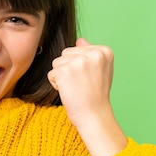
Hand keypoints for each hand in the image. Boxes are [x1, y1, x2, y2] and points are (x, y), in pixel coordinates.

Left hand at [47, 38, 126, 155]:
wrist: (94, 116)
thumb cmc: (96, 95)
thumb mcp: (100, 70)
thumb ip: (90, 53)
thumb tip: (79, 40)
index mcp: (104, 51)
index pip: (77, 49)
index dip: (79, 65)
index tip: (90, 78)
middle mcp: (93, 54)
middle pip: (65, 53)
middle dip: (68, 68)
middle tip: (81, 84)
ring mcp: (79, 62)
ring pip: (57, 63)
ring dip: (61, 76)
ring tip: (75, 88)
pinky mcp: (65, 71)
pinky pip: (51, 74)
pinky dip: (56, 84)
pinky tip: (69, 92)